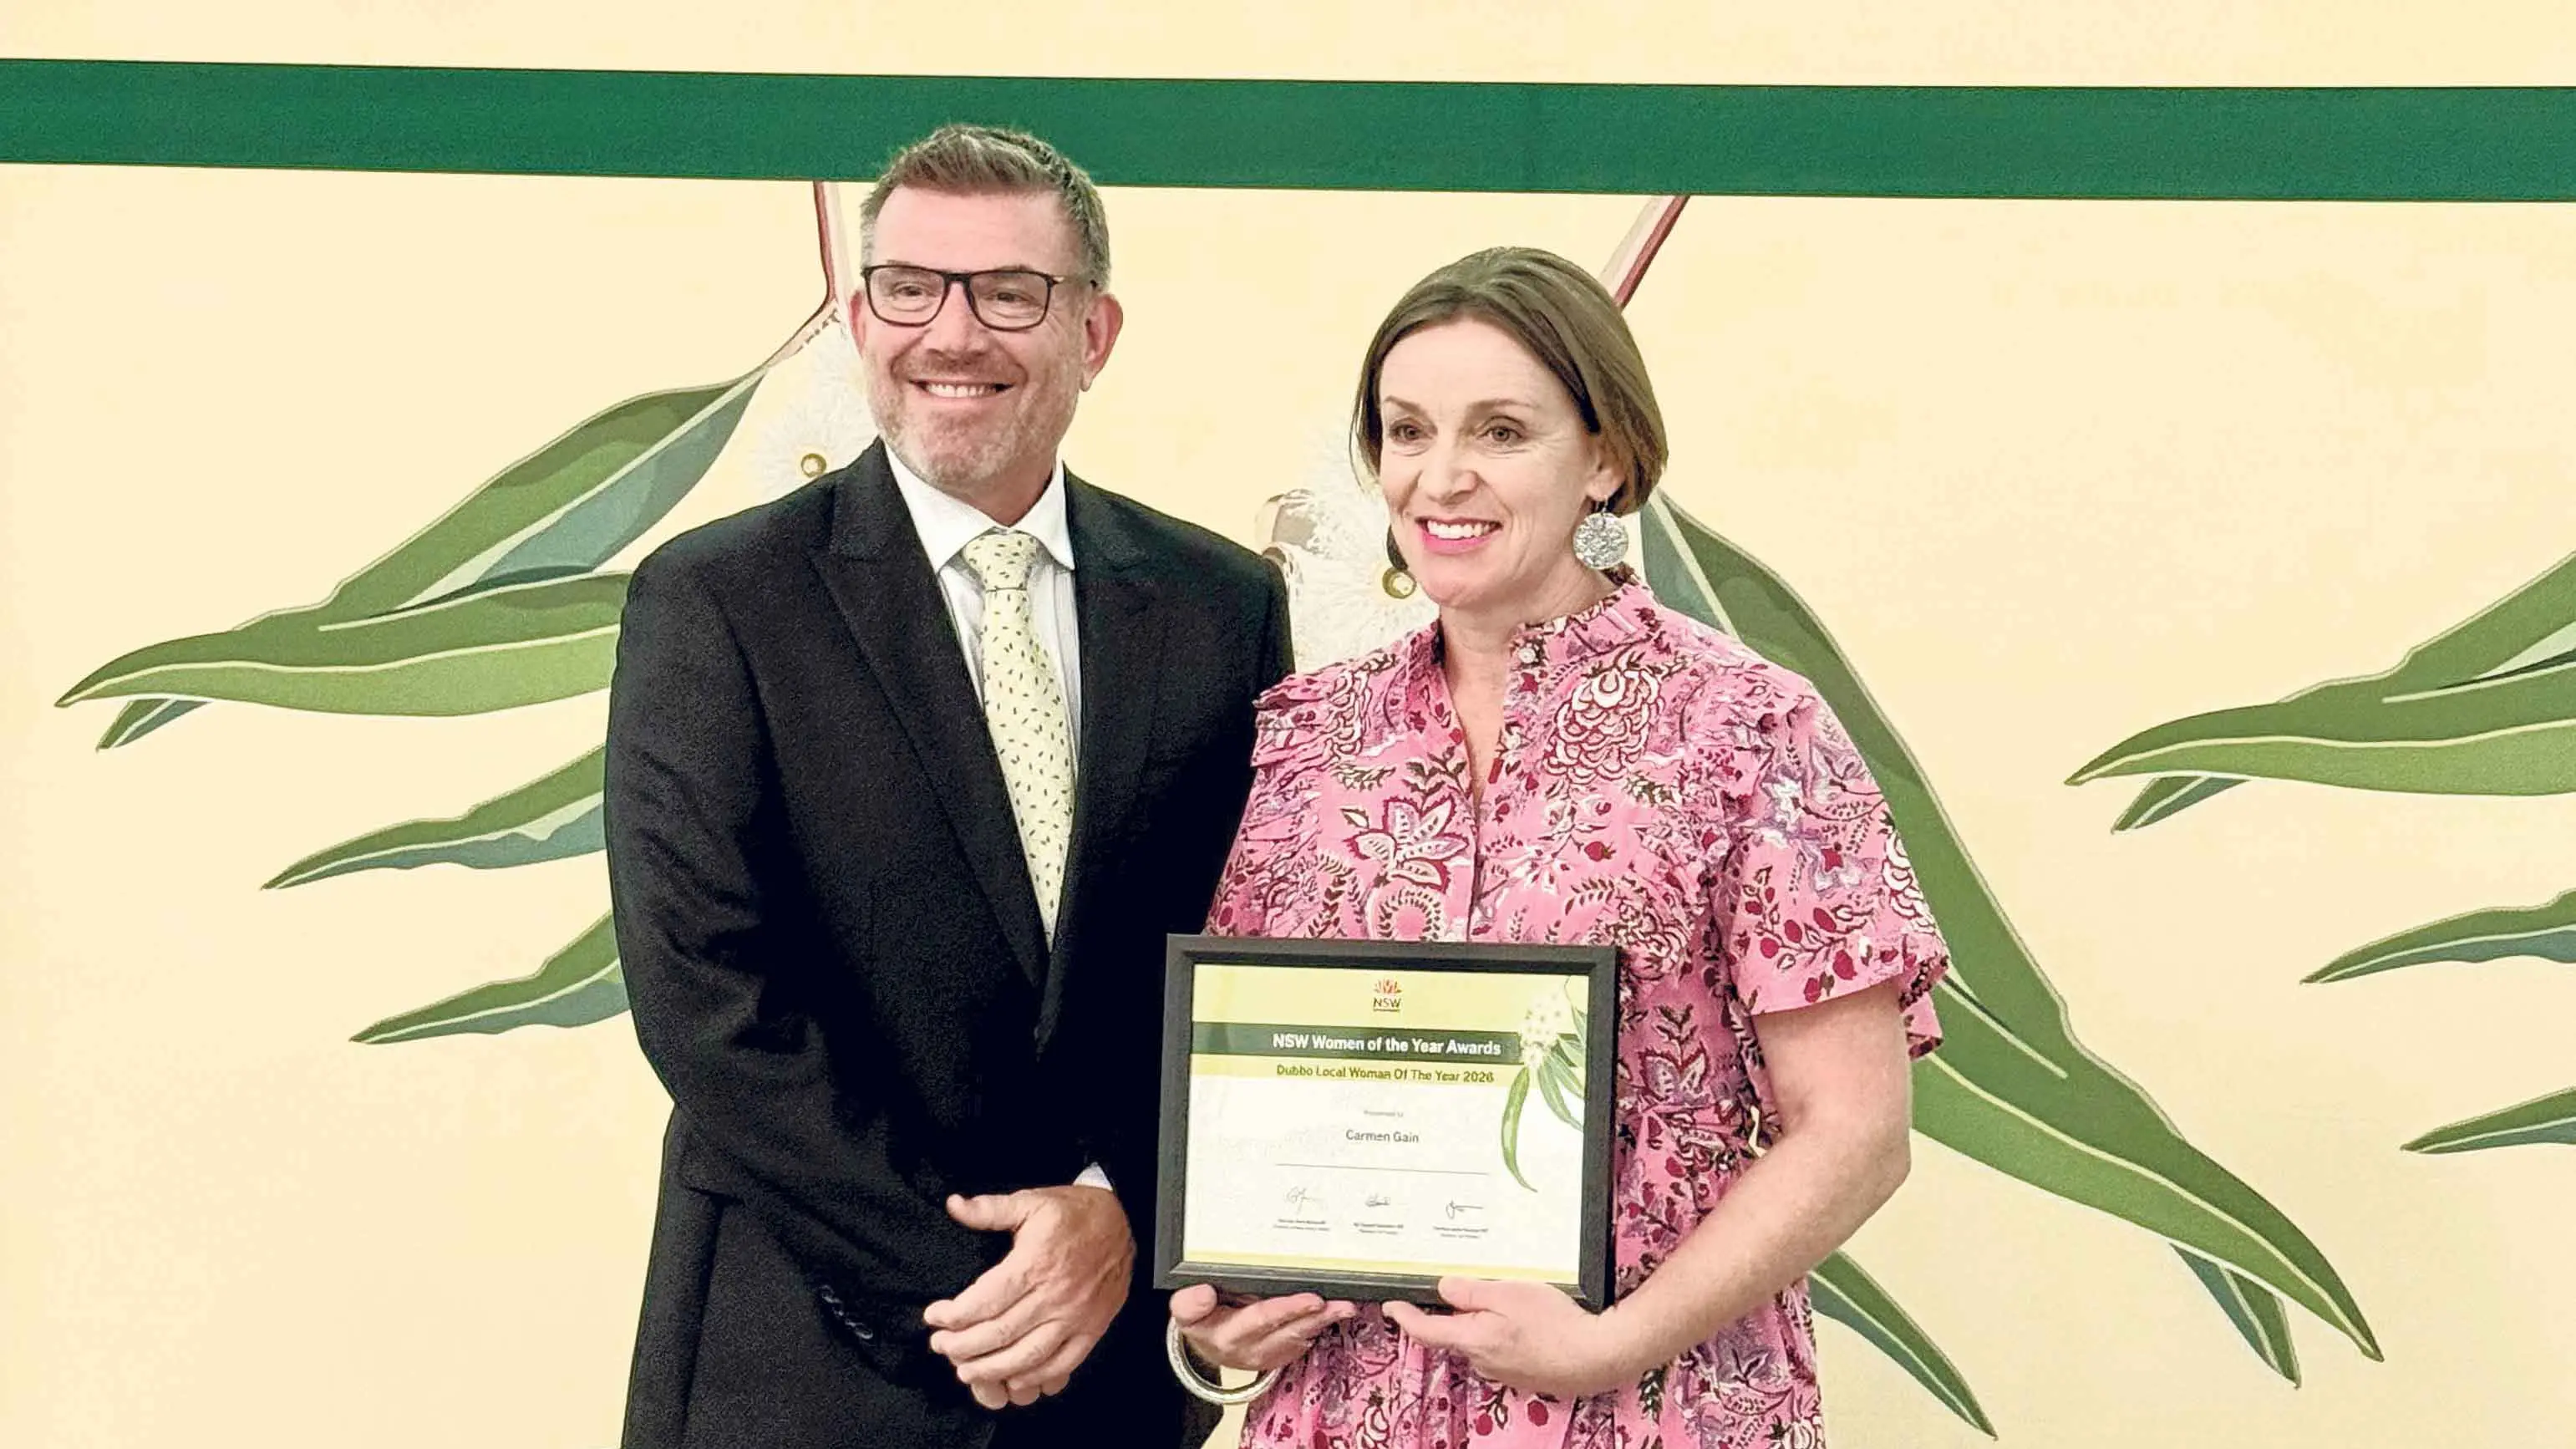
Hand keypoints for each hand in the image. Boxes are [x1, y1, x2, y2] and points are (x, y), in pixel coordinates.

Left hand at [924, 1186, 1133, 1409]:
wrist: (1126, 1220)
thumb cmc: (1073, 1213)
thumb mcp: (1029, 1201)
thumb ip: (989, 1208)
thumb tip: (953, 1205)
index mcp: (1035, 1263)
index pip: (984, 1301)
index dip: (953, 1315)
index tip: (934, 1317)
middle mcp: (1055, 1295)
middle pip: (1000, 1334)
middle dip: (963, 1346)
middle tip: (941, 1346)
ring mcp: (1076, 1317)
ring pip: (1027, 1357)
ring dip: (992, 1370)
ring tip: (966, 1371)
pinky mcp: (1092, 1329)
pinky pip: (1062, 1365)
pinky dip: (1035, 1378)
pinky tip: (1012, 1380)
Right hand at [1169, 1282, 1357, 1373]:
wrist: (1210, 1346)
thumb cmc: (1203, 1321)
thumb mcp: (1185, 1312)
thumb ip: (1189, 1304)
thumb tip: (1203, 1293)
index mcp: (1225, 1336)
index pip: (1255, 1321)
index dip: (1282, 1311)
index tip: (1310, 1300)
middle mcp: (1250, 1349)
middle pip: (1284, 1330)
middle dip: (1308, 1315)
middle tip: (1332, 1302)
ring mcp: (1269, 1353)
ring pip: (1299, 1336)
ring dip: (1323, 1321)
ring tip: (1344, 1306)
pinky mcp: (1283, 1352)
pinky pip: (1305, 1338)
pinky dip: (1322, 1324)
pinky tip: (1337, 1312)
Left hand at [1383, 1278, 1642, 1398]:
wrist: (1598, 1356)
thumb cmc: (1555, 1323)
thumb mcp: (1509, 1293)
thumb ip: (1471, 1292)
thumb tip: (1443, 1289)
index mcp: (1473, 1340)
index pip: (1426, 1331)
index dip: (1405, 1317)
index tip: (1391, 1306)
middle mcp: (1483, 1361)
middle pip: (1456, 1334)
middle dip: (1459, 1313)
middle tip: (1473, 1288)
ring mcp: (1504, 1372)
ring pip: (1481, 1341)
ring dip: (1487, 1322)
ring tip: (1514, 1301)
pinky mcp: (1524, 1375)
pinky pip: (1502, 1350)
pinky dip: (1506, 1333)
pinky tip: (1529, 1321)